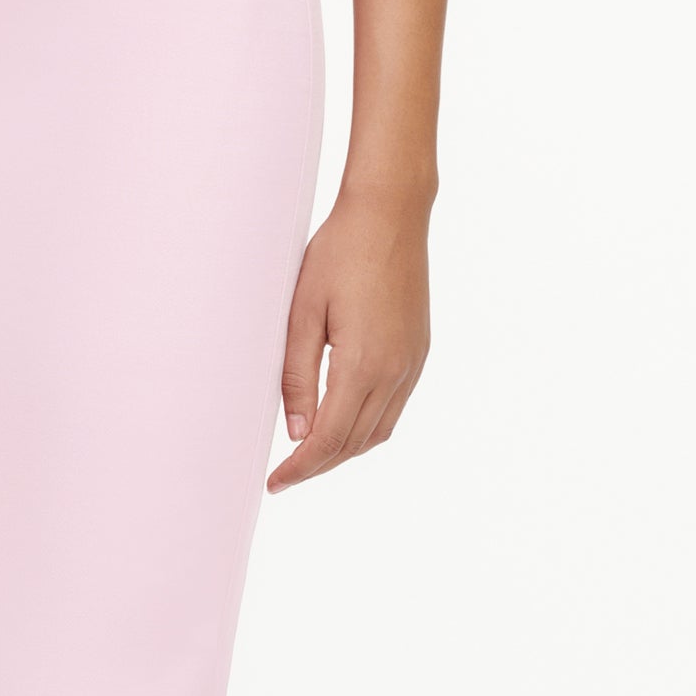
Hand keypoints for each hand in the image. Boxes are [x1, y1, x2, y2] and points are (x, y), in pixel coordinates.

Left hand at [268, 186, 431, 491]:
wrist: (391, 214)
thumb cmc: (339, 253)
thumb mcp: (303, 313)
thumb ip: (297, 376)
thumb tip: (297, 432)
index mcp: (364, 364)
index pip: (329, 438)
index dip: (301, 467)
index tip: (276, 481)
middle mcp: (396, 371)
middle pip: (355, 443)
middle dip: (319, 466)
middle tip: (286, 475)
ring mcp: (413, 362)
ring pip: (379, 431)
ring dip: (344, 451)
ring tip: (310, 456)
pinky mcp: (419, 351)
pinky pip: (394, 408)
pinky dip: (367, 428)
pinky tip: (344, 423)